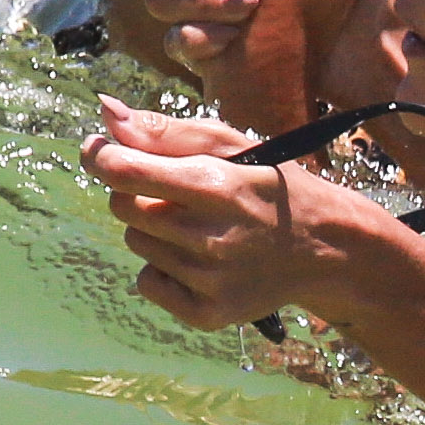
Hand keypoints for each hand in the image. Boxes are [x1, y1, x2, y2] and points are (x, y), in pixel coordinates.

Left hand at [80, 95, 397, 329]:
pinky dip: (162, 268)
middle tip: (176, 190)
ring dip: (153, 228)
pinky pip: (147, 282)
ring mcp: (208, 281)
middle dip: (137, 191)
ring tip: (199, 224)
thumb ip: (165, 131)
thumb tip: (105, 111)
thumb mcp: (230, 144)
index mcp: (216, 186)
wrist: (325, 248)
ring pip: (136, 242)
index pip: (123, 171)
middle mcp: (210, 238)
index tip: (100, 149)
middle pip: (123, 207)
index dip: (99, 155)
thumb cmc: (269, 183)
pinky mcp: (207, 313)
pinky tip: (201, 258)